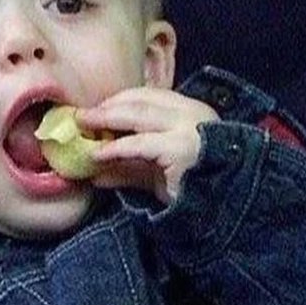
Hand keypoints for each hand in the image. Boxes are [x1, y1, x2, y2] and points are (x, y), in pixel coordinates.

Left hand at [79, 88, 217, 203]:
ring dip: (107, 120)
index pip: (149, 96)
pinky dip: (116, 148)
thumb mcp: (157, 174)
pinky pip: (141, 144)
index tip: (95, 110)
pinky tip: (98, 154)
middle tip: (80, 116)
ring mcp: (188, 129)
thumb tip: (95, 171)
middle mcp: (191, 113)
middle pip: (141, 101)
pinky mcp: (181, 149)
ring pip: (140, 115)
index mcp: (190, 112)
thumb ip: (130, 168)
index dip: (119, 101)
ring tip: (83, 127)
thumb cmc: (195, 189)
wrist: (224, 208)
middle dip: (108, 107)